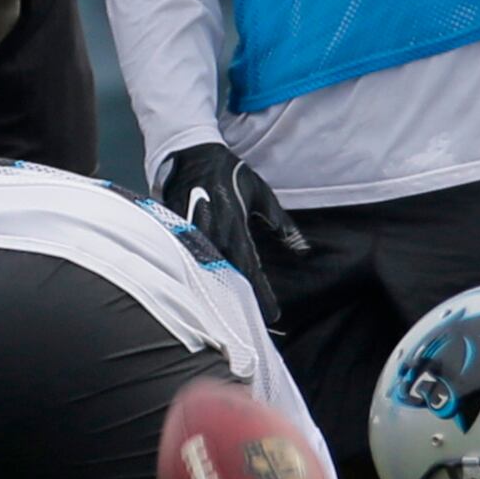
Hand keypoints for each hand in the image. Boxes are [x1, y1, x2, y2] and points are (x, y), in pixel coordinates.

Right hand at [158, 142, 307, 325]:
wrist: (190, 154)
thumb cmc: (229, 173)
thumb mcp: (261, 194)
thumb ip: (280, 222)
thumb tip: (303, 248)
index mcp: (236, 227)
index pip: (252, 269)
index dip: (263, 294)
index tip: (274, 314)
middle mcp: (214, 235)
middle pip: (229, 278)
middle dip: (243, 302)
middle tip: (255, 324)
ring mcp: (192, 236)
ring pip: (208, 274)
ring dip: (221, 294)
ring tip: (233, 317)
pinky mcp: (176, 233)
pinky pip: (188, 262)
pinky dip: (200, 279)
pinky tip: (207, 294)